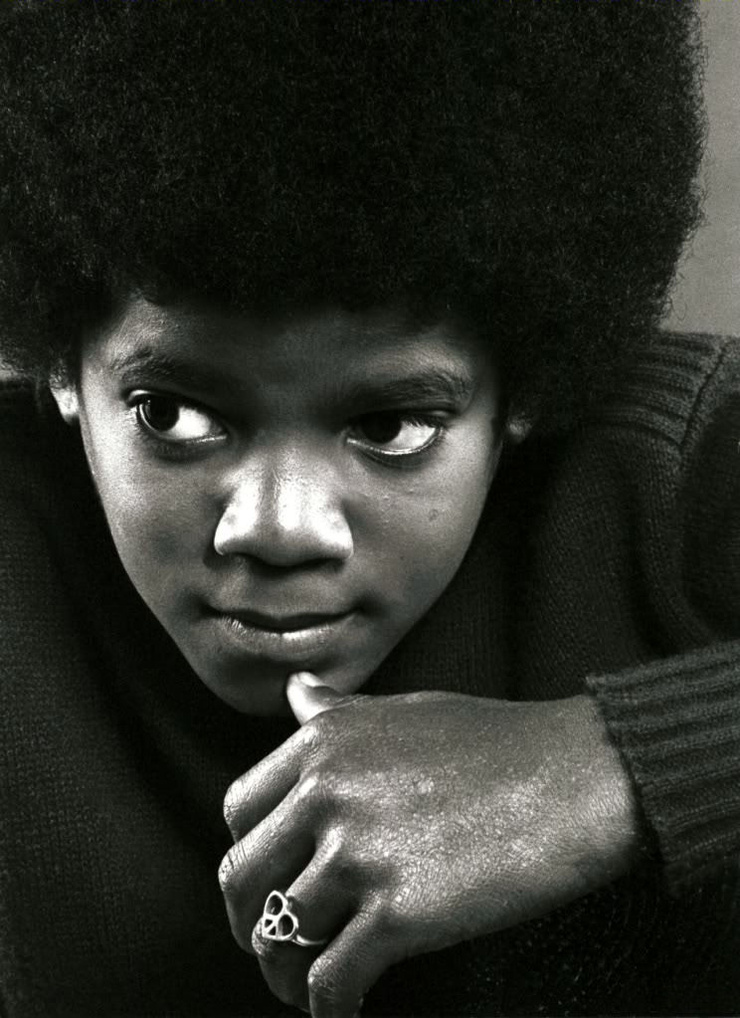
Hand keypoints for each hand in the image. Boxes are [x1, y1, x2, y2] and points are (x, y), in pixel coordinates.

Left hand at [219, 676, 640, 1017]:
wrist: (577, 774)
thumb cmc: (499, 740)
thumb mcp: (404, 708)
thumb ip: (339, 711)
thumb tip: (296, 694)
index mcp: (322, 742)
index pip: (239, 810)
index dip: (247, 854)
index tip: (265, 879)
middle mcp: (326, 792)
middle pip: (243, 877)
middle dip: (249, 919)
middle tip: (274, 942)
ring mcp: (358, 853)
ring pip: (277, 934)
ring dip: (283, 971)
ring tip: (305, 984)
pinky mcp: (398, 913)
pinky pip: (331, 980)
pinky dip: (328, 1006)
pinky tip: (346, 1010)